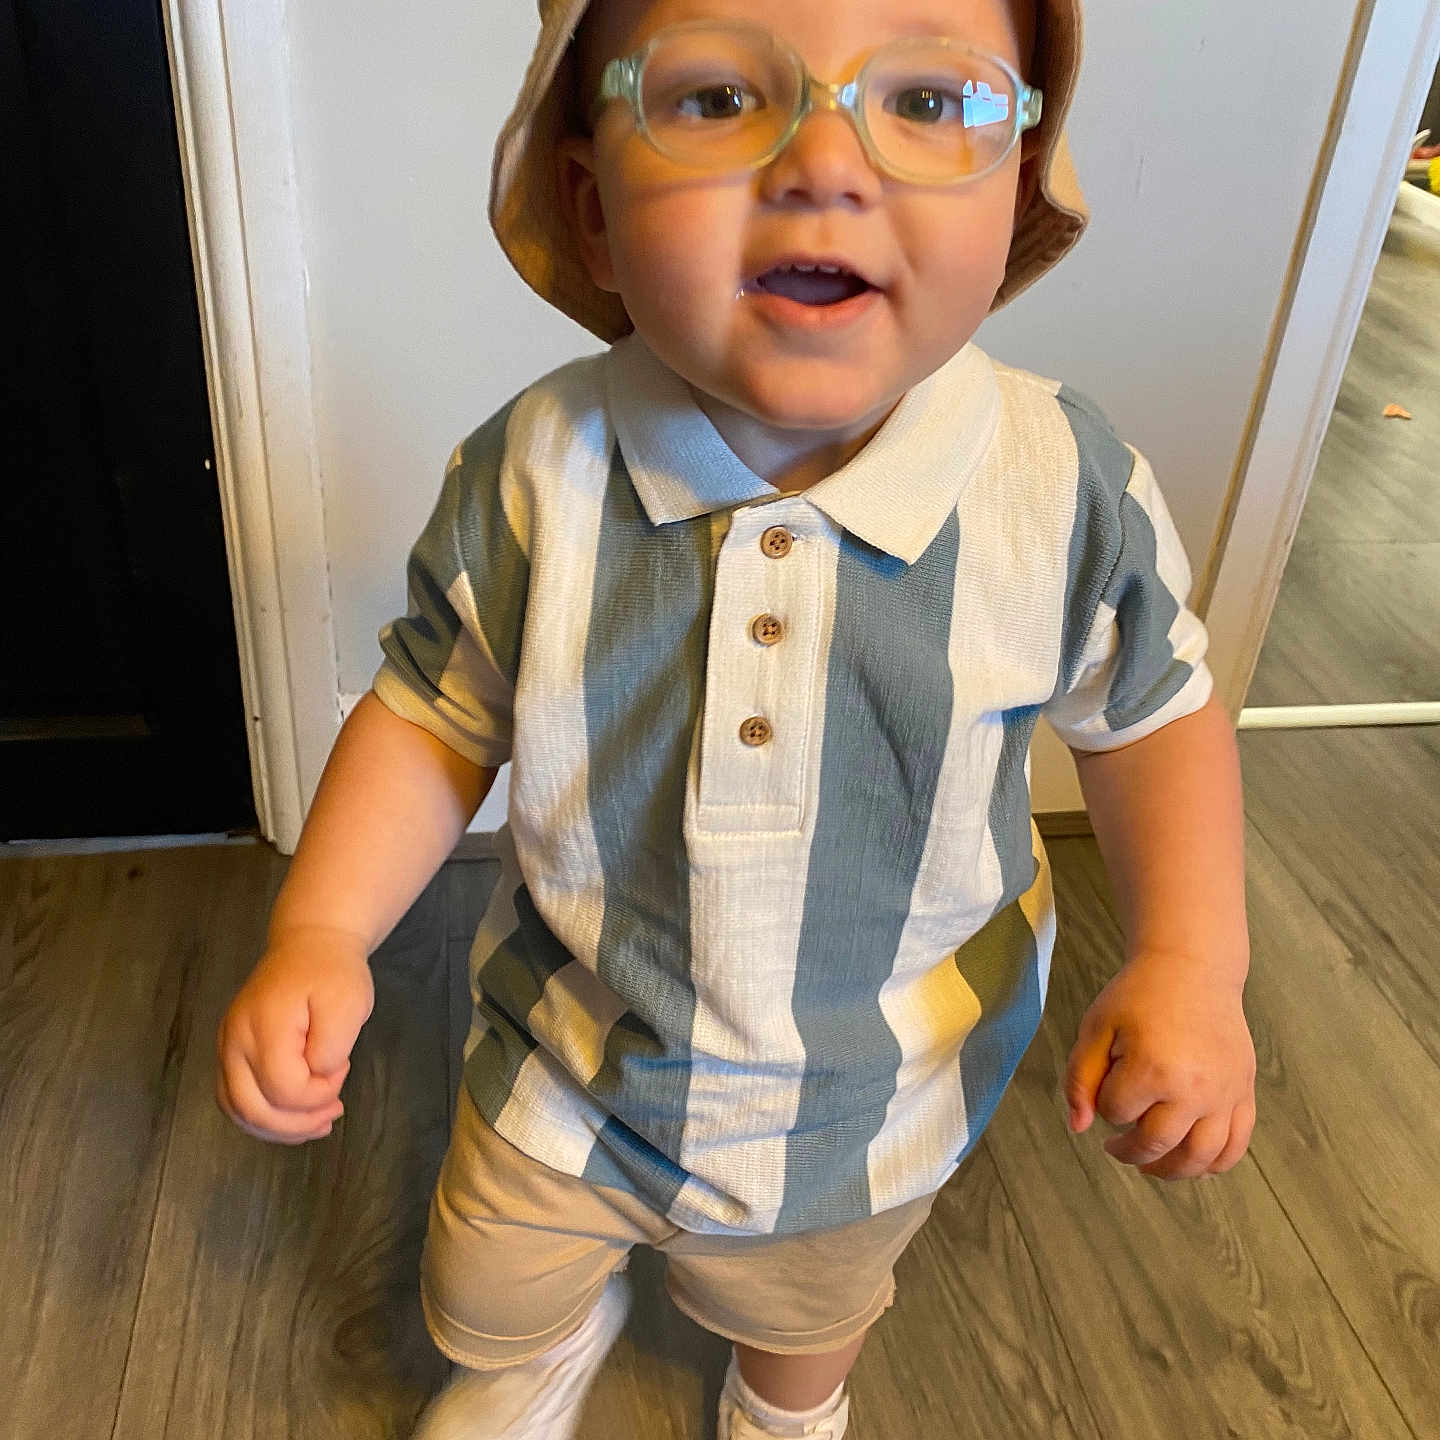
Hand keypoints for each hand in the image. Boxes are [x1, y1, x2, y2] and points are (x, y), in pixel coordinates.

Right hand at [216, 927, 374, 1144]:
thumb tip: (314, 1077)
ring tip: (317, 1123)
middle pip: (252, 1108)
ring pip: (237, 1109)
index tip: (342, 1068)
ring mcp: (227, 1046)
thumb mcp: (349, 1003)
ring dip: (278, 1127)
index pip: (282, 1088)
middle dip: (297, 1123)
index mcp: (264, 1026)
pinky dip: (263, 1116)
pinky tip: (293, 1117)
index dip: (317, 1093)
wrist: (310, 944)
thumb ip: (330, 1048)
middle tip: (333, 1112)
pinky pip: (236, 1098)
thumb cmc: (332, 972)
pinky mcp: (231, 1051)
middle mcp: (234, 1040)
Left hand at [1062, 953, 1255, 1179]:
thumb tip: (1079, 1128)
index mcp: (1152, 1069)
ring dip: (1172, 1171)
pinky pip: (1236, 1144)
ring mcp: (1224, 1094)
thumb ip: (1080, 1079)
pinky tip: (1193, 1162)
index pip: (1116, 1113)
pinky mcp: (1244, 1091)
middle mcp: (1194, 1088)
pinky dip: (1216, 1163)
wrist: (1192, 968)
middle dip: (1130, 1151)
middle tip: (1115, 1148)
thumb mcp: (1096, 1028)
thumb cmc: (1138, 996)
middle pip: (1157, 1144)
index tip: (1106, 1085)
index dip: (1104, 1104)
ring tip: (1150, 1165)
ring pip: (1201, 1157)